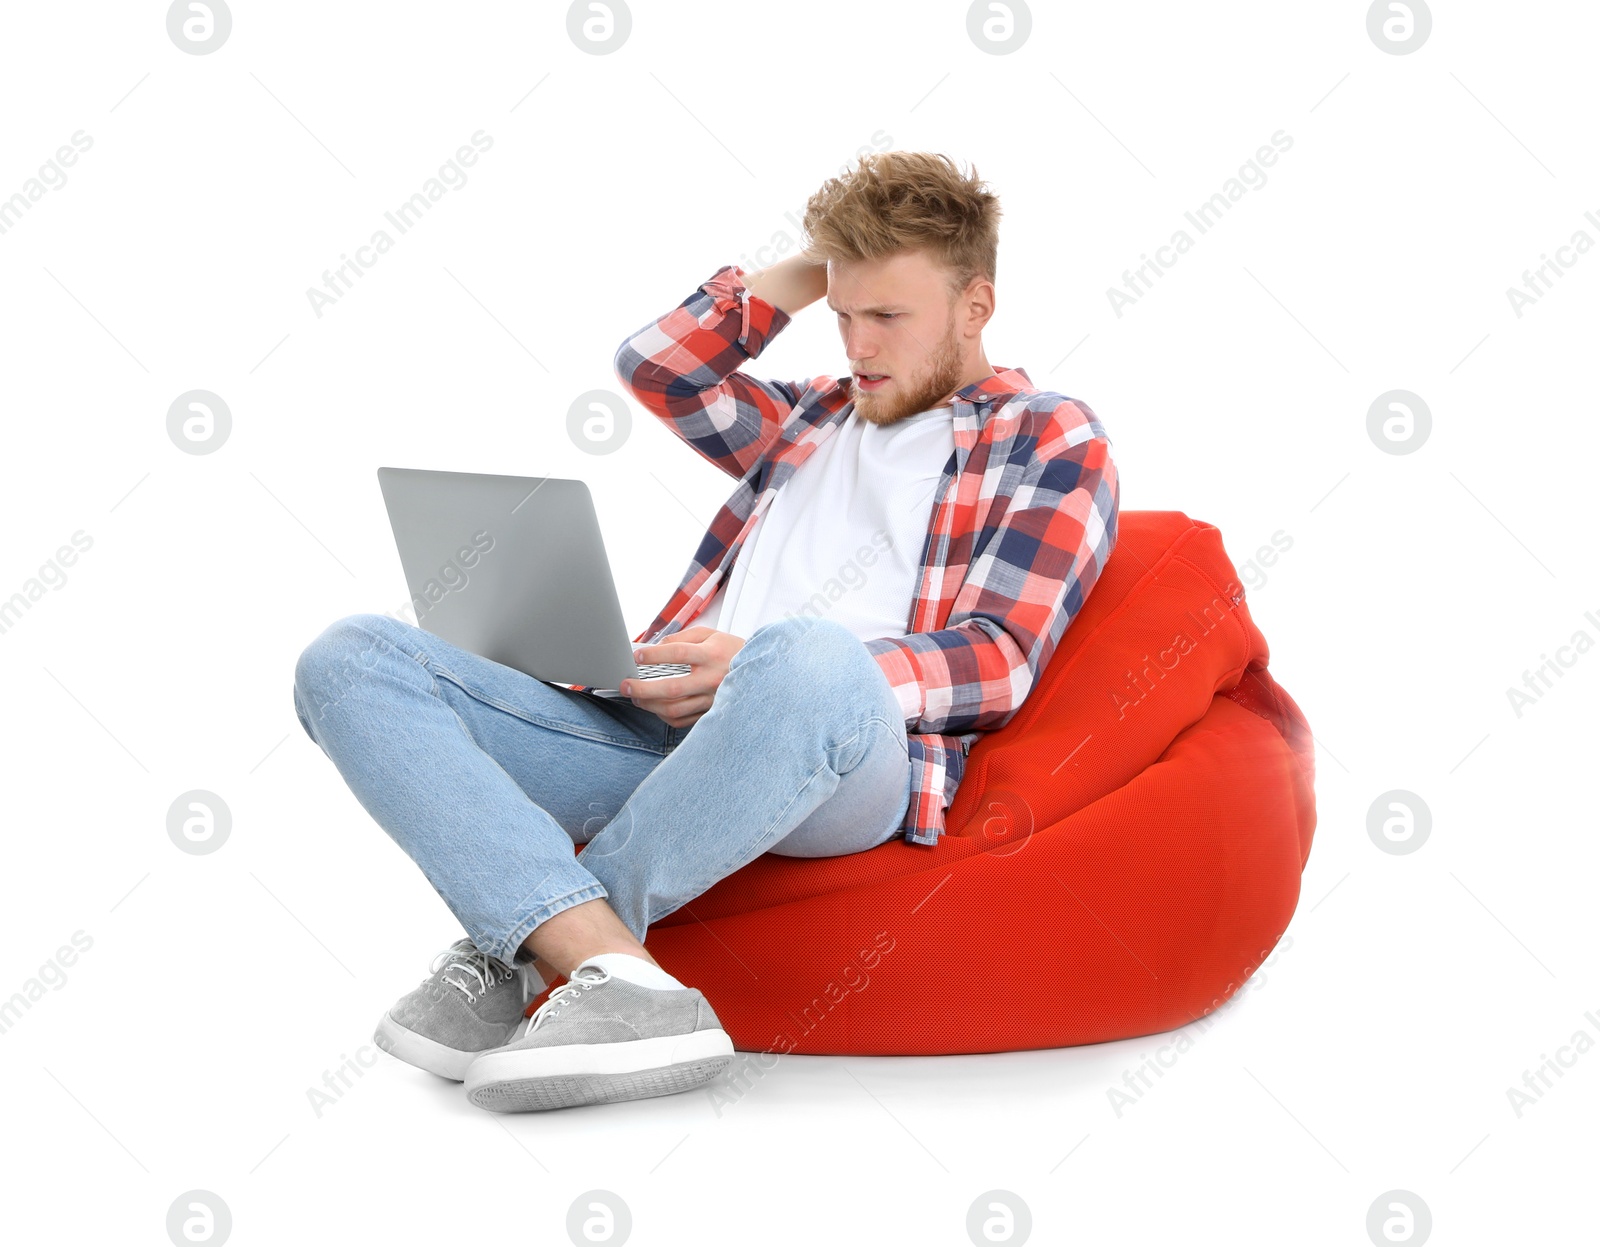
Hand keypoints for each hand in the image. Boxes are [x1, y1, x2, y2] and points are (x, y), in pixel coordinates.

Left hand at [621, 626, 746, 728]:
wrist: (760, 672)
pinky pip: (682, 720)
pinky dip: (664, 715)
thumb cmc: (730, 651)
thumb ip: (682, 637)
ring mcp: (712, 699)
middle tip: (626, 685)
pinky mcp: (711, 713)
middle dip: (643, 688)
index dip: (655, 655)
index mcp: (712, 655)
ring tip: (636, 697)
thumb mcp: (710, 634)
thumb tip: (656, 645)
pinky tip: (655, 707)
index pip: (679, 653)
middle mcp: (712, 679)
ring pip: (675, 708)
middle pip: (672, 688)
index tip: (637, 656)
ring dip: (650, 704)